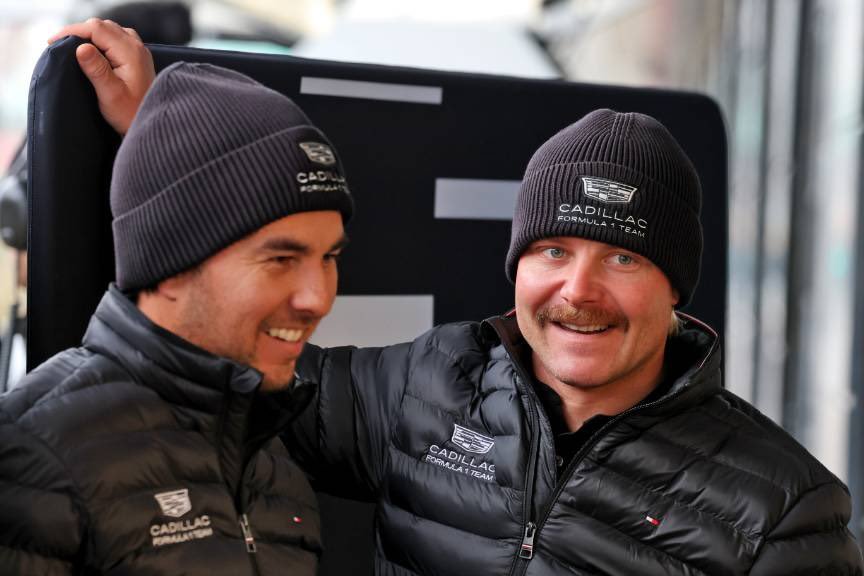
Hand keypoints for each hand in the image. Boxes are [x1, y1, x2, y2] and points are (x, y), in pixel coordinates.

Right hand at [48, 18, 154, 134]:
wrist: (152, 125)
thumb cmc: (130, 114)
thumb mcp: (110, 94)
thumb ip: (97, 70)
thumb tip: (81, 47)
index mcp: (131, 53)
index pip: (97, 28)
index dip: (72, 31)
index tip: (53, 41)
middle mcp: (137, 48)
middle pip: (103, 26)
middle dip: (79, 31)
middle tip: (59, 43)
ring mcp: (139, 52)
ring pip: (110, 30)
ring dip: (90, 34)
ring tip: (71, 46)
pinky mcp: (137, 58)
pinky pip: (116, 39)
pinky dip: (100, 40)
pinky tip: (91, 50)